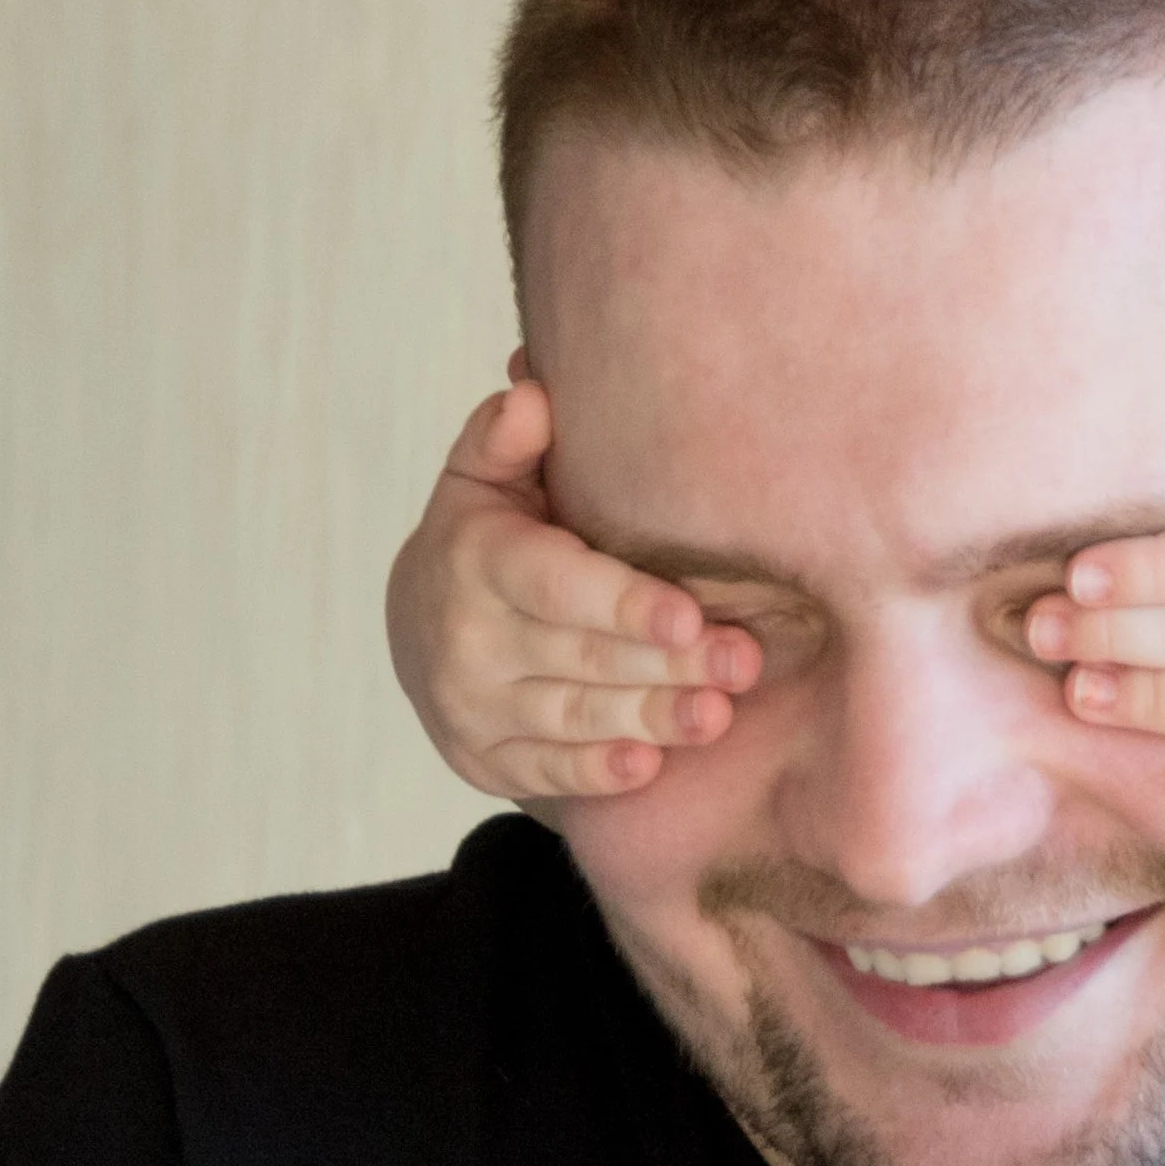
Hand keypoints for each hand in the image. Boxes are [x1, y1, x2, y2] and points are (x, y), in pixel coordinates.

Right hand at [392, 379, 758, 804]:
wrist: (421, 631)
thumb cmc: (487, 539)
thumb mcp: (484, 480)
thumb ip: (506, 440)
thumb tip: (531, 392)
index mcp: (476, 559)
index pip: (554, 585)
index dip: (623, 603)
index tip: (690, 614)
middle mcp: (469, 638)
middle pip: (580, 657)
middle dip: (666, 665)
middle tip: (743, 662)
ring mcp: (474, 707)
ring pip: (572, 718)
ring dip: (649, 720)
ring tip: (717, 714)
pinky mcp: (486, 760)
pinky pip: (547, 773)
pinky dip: (598, 772)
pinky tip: (650, 764)